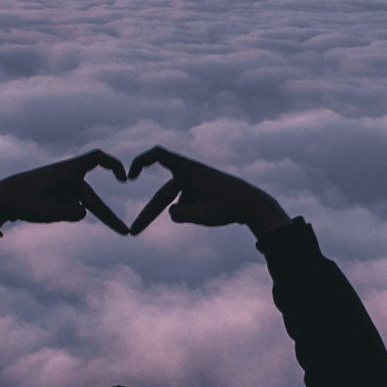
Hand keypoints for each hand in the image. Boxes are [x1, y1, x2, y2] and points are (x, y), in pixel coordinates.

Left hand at [0, 151, 129, 232]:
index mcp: (66, 171)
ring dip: (68, 215)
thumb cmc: (21, 202)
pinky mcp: (59, 194)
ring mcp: (64, 186)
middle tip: (125, 232)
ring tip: (46, 210)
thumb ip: (68, 213)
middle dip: (108, 217)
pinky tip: (43, 211)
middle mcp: (68, 177)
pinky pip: (70, 208)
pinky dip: (63, 214)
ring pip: (79, 206)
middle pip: (92, 198)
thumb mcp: (45, 212)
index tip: (125, 178)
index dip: (115, 164)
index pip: (97, 159)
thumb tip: (83, 214)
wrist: (0, 198)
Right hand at [125, 146, 290, 237]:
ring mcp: (195, 183)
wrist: (255, 205)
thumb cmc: (230, 207)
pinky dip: (193, 213)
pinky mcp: (201, 192)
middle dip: (149, 214)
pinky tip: (213, 213)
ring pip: (178, 203)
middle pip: (163, 195)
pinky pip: (187, 205)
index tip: (130, 176)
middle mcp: (190, 174)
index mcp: (189, 169)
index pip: (159, 155)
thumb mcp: (201, 216)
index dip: (141, 161)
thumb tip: (172, 213)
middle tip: (134, 231)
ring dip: (189, 215)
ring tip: (213, 212)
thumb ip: (180, 214)